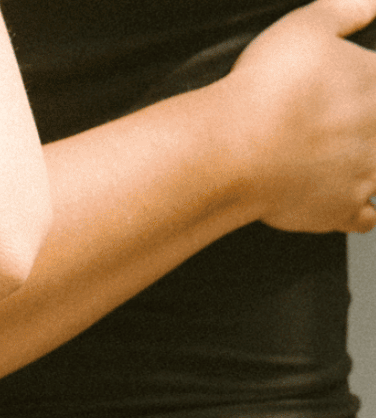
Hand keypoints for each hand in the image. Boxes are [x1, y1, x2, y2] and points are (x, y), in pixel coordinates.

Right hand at [223, 0, 375, 232]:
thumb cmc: (265, 89)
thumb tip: (372, 3)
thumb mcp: (305, 27)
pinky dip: (364, 213)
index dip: (371, 86)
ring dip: (375, 169)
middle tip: (345, 130)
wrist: (234, 150)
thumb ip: (346, 10)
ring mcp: (366, 173)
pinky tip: (357, 207)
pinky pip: (367, 217)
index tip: (359, 96)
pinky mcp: (340, 209)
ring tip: (360, 166)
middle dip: (371, 131)